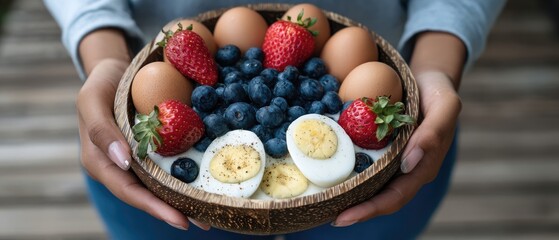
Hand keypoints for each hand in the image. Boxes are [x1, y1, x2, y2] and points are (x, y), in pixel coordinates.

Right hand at [76, 58, 209, 230]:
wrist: (115, 70)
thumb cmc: (100, 84)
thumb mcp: (92, 101)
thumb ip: (101, 130)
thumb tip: (123, 159)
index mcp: (100, 162)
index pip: (128, 190)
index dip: (154, 207)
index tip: (180, 219)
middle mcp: (119, 166)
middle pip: (147, 195)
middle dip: (174, 210)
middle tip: (205, 222)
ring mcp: (135, 160)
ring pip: (159, 185)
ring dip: (182, 199)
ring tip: (209, 211)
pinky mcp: (150, 150)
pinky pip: (167, 166)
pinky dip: (184, 176)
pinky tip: (204, 182)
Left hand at [333, 71, 461, 225]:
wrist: (431, 80)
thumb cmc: (439, 92)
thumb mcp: (445, 106)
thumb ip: (433, 133)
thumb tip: (408, 163)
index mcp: (424, 167)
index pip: (396, 196)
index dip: (371, 209)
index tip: (344, 217)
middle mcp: (409, 170)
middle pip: (382, 198)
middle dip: (357, 211)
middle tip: (330, 217)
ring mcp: (396, 162)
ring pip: (373, 186)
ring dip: (352, 197)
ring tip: (327, 203)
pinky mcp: (386, 150)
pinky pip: (368, 167)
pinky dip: (351, 174)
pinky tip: (332, 174)